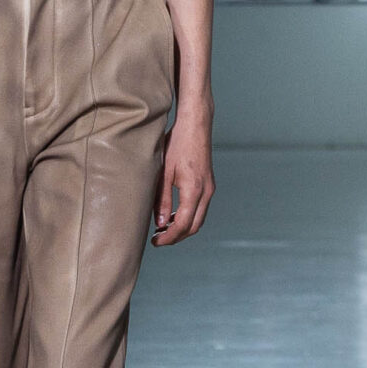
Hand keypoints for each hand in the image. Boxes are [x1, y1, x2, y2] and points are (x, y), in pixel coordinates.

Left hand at [153, 115, 213, 245]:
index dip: (169, 238)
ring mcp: (210, 188)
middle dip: (177, 237)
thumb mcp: (164, 172)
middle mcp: (206, 192)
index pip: (183, 225)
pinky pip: (201, 208)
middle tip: (159, 240)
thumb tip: (160, 224)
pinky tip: (174, 214)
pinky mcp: (209, 183)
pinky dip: (189, 216)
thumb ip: (162, 200)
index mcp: (194, 190)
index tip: (156, 242)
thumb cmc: (177, 143)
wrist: (195, 125)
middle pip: (194, 226)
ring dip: (183, 227)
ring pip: (199, 218)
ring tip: (164, 229)